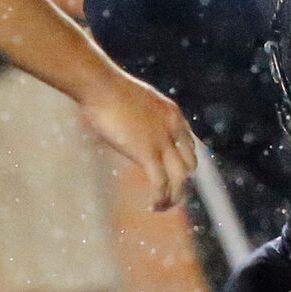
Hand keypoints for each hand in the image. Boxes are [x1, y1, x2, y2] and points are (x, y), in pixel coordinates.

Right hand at [79, 69, 195, 209]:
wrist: (101, 84)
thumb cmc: (106, 87)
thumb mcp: (132, 99)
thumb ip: (137, 113)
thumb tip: (123, 118)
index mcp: (172, 114)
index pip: (189, 144)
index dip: (183, 162)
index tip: (173, 174)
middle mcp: (174, 129)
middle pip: (189, 165)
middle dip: (181, 182)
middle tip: (169, 194)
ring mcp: (163, 142)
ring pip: (179, 179)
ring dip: (173, 197)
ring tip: (161, 207)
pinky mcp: (148, 153)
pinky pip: (161, 183)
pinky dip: (160, 198)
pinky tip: (153, 206)